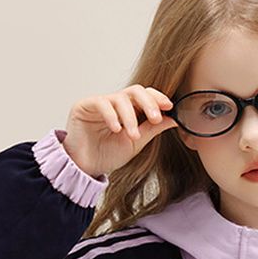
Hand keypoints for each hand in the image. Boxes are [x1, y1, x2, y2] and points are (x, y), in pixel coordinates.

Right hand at [61, 84, 178, 177]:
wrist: (85, 167)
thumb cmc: (107, 155)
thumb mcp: (136, 143)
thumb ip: (152, 129)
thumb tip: (173, 119)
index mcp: (129, 110)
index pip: (145, 96)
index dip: (158, 98)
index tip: (169, 107)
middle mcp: (115, 104)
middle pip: (136, 91)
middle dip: (149, 103)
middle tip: (156, 118)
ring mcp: (100, 103)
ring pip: (120, 98)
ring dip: (130, 117)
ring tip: (132, 135)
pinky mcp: (84, 106)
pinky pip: (101, 103)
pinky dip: (111, 115)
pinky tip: (116, 129)